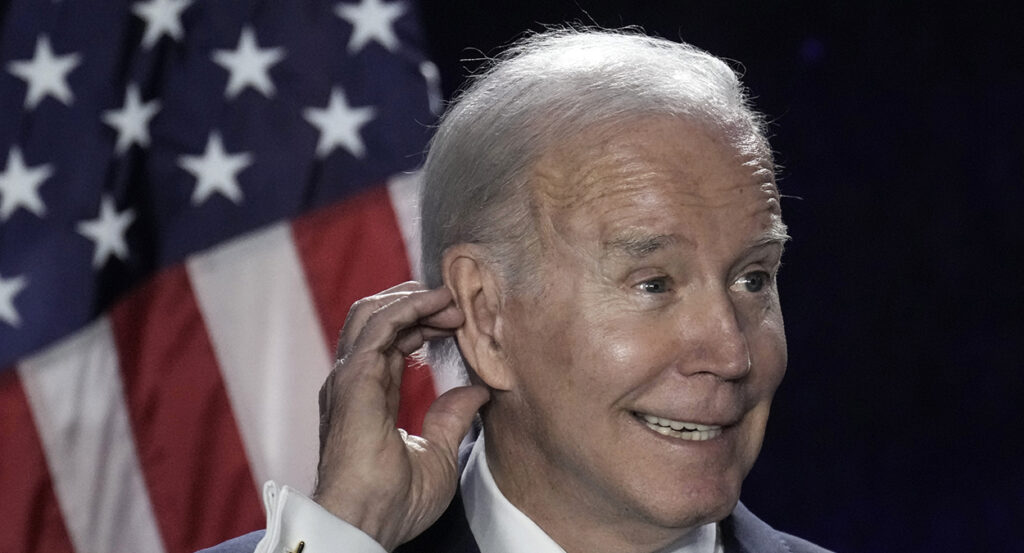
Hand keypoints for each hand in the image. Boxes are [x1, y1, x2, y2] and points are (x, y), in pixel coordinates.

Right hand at [312, 282, 489, 550]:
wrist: (364, 522)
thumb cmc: (392, 502)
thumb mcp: (437, 456)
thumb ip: (451, 419)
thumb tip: (477, 391)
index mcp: (368, 396)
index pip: (391, 342)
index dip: (423, 324)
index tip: (457, 321)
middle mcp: (353, 381)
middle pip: (378, 319)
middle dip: (418, 303)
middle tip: (457, 302)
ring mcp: (349, 377)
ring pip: (373, 313)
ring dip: (414, 299)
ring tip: (450, 298)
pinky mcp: (354, 377)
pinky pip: (380, 325)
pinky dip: (409, 306)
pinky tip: (438, 303)